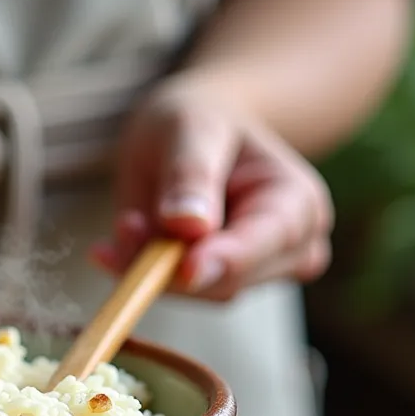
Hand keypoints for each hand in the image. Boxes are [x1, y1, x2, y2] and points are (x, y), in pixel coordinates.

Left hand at [91, 75, 333, 301]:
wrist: (191, 136)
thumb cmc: (199, 122)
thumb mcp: (190, 127)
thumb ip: (191, 174)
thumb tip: (189, 226)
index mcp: (298, 201)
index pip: (268, 242)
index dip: (227, 260)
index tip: (185, 267)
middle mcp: (290, 247)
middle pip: (229, 280)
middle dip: (171, 261)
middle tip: (126, 224)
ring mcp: (257, 273)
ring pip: (197, 292)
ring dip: (150, 263)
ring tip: (127, 221)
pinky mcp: (218, 284)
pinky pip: (175, 293)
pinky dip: (140, 270)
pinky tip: (116, 246)